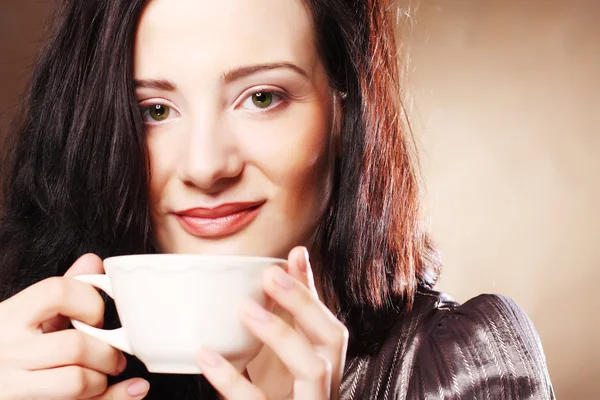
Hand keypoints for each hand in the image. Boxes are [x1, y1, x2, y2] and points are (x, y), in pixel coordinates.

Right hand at [0, 254, 149, 399]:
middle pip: (75, 345)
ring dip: (102, 379)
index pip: (58, 292)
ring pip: (76, 381)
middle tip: (113, 354)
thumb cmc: (6, 348)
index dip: (90, 302)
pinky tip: (129, 391)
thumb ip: (60, 292)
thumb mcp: (26, 315)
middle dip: (106, 351)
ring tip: (102, 374)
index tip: (97, 317)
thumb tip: (93, 262)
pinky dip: (114, 399)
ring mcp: (11, 386)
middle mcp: (6, 351)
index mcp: (7, 317)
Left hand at [196, 246, 348, 399]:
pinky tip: (207, 356)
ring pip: (312, 370)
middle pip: (332, 340)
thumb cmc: (279, 399)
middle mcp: (325, 387)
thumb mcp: (282, 360)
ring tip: (245, 307)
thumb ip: (287, 316)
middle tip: (270, 275)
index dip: (312, 290)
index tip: (291, 255)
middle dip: (304, 303)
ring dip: (281, 333)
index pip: (329, 323)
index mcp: (324, 368)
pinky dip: (233, 381)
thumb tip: (293, 258)